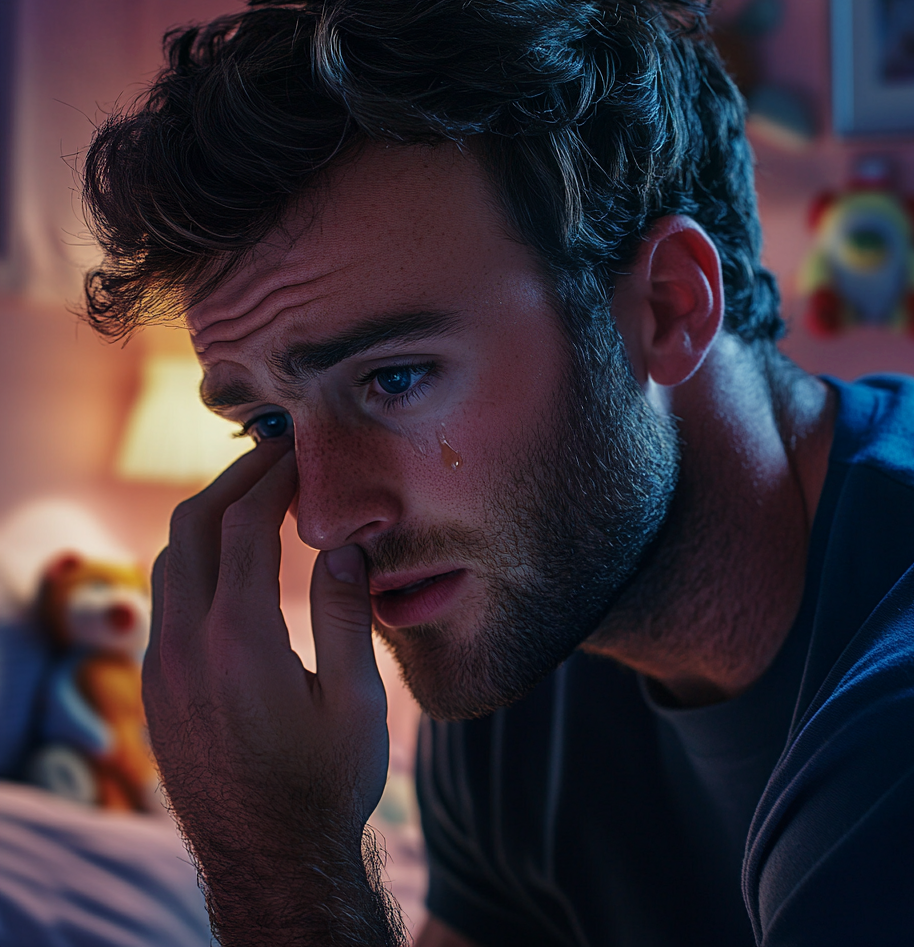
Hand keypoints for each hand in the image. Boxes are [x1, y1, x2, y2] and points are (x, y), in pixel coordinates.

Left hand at [144, 441, 401, 945]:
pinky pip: (165, 595)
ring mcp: (163, 665)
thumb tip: (345, 544)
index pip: (245, 524)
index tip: (302, 451)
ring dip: (209, 514)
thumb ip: (346, 612)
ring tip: (255, 495)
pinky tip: (231, 559)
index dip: (275, 477)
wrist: (269, 862)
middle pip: (192, 524)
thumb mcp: (357, 700)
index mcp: (239, 640)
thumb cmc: (325, 785)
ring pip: (170, 557)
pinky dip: (196, 555)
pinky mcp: (157, 686)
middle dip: (234, 477)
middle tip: (277, 453)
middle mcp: (186, 644)